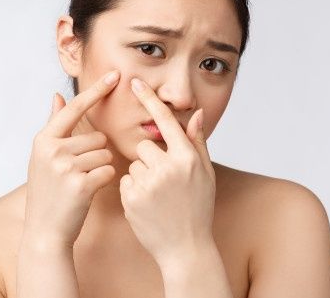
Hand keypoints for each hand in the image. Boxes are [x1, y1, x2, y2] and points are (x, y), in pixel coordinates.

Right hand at [22, 70, 119, 248]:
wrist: (45, 232)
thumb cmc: (48, 193)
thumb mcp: (43, 158)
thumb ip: (53, 126)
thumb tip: (56, 95)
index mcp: (43, 140)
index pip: (74, 108)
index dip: (96, 91)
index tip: (116, 75)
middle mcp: (52, 150)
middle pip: (97, 137)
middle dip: (96, 154)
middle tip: (78, 174)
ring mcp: (65, 167)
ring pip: (105, 154)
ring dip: (101, 168)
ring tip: (82, 183)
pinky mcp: (81, 184)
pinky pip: (109, 171)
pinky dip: (106, 181)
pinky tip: (89, 192)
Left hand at [120, 77, 216, 266]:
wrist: (186, 248)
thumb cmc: (197, 208)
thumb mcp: (205, 174)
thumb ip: (197, 142)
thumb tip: (195, 113)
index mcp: (187, 158)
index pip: (165, 121)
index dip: (150, 100)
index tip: (135, 82)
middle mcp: (168, 168)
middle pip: (146, 145)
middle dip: (151, 158)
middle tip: (164, 181)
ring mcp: (149, 183)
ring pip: (134, 163)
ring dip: (142, 175)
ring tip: (158, 196)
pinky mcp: (131, 198)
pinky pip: (125, 180)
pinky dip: (133, 190)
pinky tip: (147, 205)